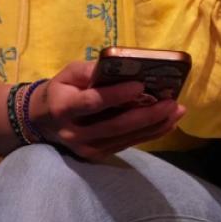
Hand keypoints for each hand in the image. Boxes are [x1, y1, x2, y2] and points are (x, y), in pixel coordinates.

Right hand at [31, 59, 184, 159]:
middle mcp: (75, 132)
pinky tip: (167, 123)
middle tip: (172, 102)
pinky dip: (149, 134)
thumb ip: (93, 70)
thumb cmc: (61, 90)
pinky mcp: (97, 156)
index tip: (141, 85)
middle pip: (116, 125)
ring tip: (177, 111)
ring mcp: (87, 148)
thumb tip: (124, 66)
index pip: (93, 102)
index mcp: (64, 108)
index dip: (117, 95)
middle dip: (147, 114)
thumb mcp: (69, 73)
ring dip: (155, 125)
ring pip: (125, 138)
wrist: (43, 121)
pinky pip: (127, 144)